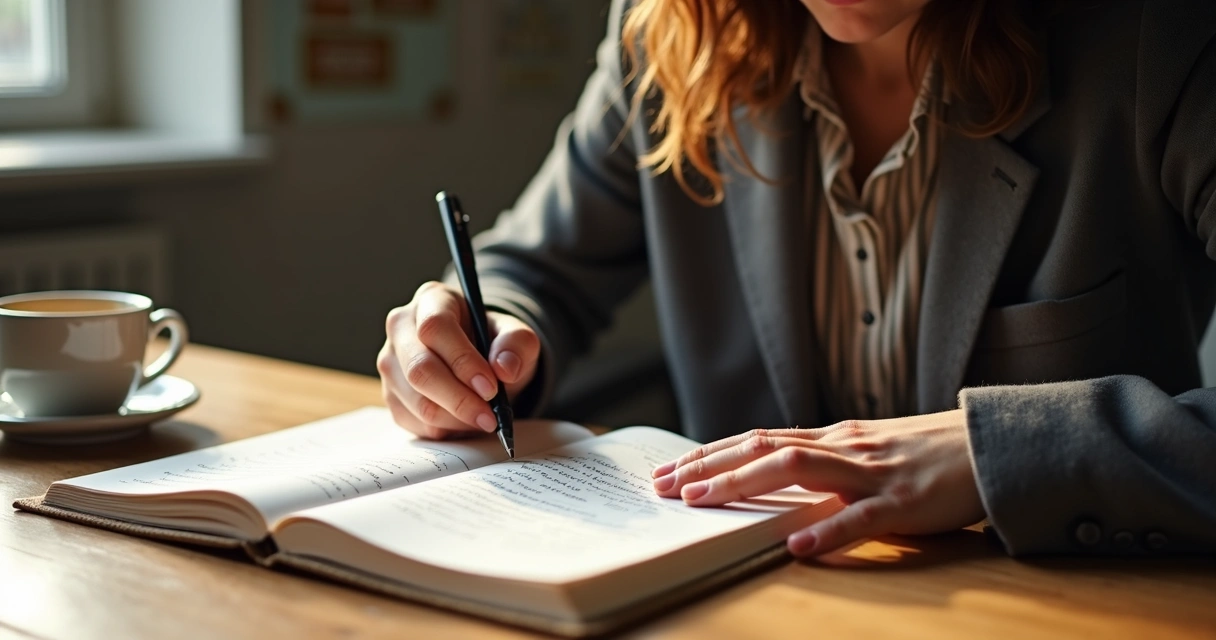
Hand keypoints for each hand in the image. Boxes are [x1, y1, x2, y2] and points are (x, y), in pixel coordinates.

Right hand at [377, 281, 539, 439]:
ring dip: (455, 418)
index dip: (462, 361)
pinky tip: (463, 420)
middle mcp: (401, 327)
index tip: (491, 388)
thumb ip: (517, 345)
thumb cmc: (493, 343)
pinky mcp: (390, 394)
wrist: (478, 363)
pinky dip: (443, 428)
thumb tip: (504, 368)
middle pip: (419, 368)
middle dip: (459, 399)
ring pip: (416, 400)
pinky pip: (412, 420)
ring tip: (483, 419)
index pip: (435, 327)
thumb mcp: (516, 337)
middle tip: (490, 417)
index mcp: (431, 300)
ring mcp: (390, 362)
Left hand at [651, 409, 985, 556]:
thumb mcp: (866, 452)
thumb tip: (773, 475)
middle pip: (762, 448)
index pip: (757, 441)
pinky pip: (861, 517)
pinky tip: (797, 545)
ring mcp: (871, 472)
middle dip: (708, 467)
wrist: (991, 444)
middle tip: (662, 486)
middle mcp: (842, 447)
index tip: (668, 471)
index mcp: (832, 439)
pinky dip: (828, 529)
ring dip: (743, 483)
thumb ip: (824, 462)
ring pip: (797, 468)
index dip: (710, 455)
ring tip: (701, 502)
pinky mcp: (904, 502)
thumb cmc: (926, 454)